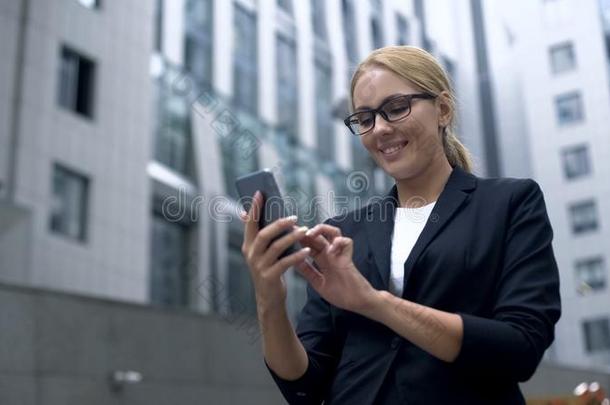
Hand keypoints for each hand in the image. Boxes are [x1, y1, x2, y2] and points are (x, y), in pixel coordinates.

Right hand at [240, 191, 311, 313]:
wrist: (269, 298)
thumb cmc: (269, 269)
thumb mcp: (262, 253)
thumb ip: (263, 235)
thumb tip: (266, 214)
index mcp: (248, 245)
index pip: (249, 223)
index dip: (254, 208)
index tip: (259, 193)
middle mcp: (251, 254)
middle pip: (264, 234)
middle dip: (279, 224)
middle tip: (294, 217)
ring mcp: (259, 266)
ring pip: (276, 247)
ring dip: (292, 237)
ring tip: (304, 231)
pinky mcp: (270, 276)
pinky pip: (285, 262)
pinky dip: (297, 256)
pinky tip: (307, 251)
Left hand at [296, 224, 378, 313]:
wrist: (358, 303)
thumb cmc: (341, 294)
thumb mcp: (319, 283)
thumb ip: (308, 272)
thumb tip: (294, 262)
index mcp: (323, 260)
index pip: (310, 245)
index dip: (300, 239)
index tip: (288, 236)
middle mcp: (331, 255)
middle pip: (318, 236)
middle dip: (306, 232)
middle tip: (294, 230)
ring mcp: (340, 255)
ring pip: (333, 232)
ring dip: (322, 230)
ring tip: (311, 234)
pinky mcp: (349, 258)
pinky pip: (347, 242)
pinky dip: (338, 242)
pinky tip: (330, 250)